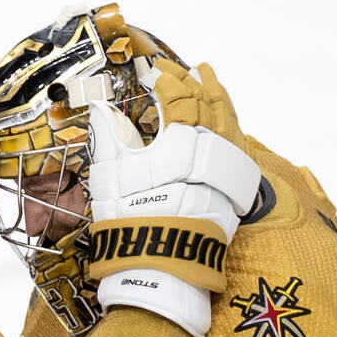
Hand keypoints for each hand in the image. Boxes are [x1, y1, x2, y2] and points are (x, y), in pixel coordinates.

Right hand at [83, 61, 260, 336]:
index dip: (166, 80)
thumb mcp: (111, 174)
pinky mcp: (232, 192)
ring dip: (219, 100)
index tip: (153, 70)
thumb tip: (100, 108)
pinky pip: (237, 148)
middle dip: (197, 84)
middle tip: (187, 68)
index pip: (178, 98)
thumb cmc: (129, 219)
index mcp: (182, 142)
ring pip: (229, 125)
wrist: (158, 267)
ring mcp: (225, 172)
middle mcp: (210, 152)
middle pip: (209, 106)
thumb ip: (109, 135)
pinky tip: (225, 124)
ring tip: (211, 81)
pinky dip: (230, 128)